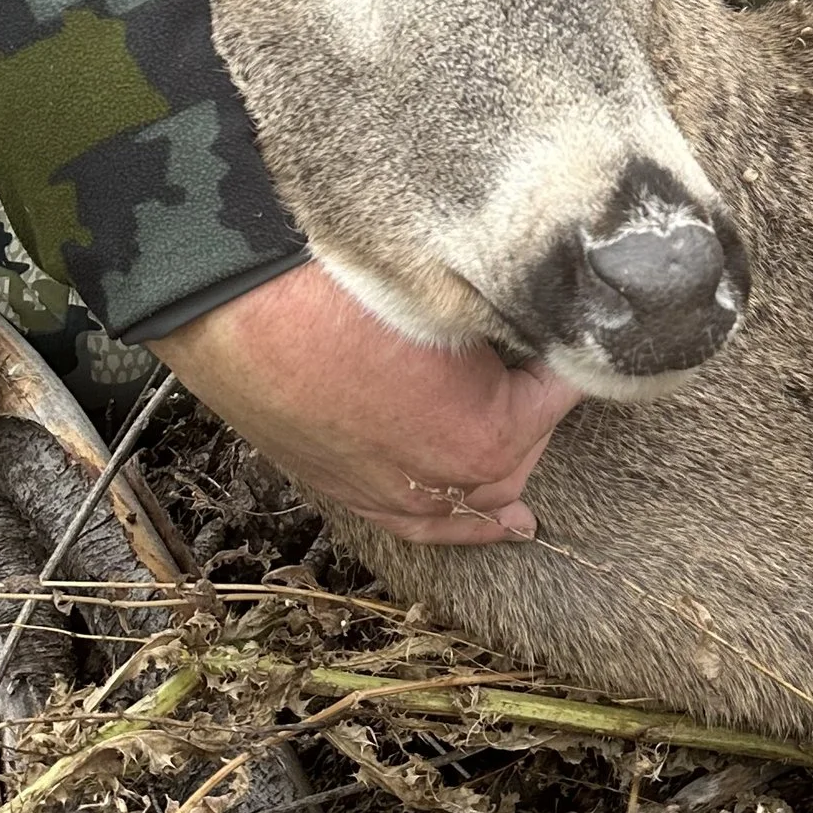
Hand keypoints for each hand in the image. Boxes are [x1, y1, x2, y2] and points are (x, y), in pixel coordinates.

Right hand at [153, 259, 578, 542]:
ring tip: (541, 457)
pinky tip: (496, 522)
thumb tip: (543, 309)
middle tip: (542, 363)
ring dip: (506, 471)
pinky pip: (419, 521)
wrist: (235, 305)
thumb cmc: (341, 290)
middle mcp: (448, 482)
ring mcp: (396, 494)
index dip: (571, 352)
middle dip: (537, 410)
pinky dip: (461, 521)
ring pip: (475, 495)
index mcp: (486, 437)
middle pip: (524, 451)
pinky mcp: (348, 491)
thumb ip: (506, 317)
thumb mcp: (450, 292)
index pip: (562, 393)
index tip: (578, 328)